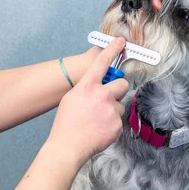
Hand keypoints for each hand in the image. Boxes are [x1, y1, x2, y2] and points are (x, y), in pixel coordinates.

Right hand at [48, 38, 128, 167]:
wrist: (68, 147)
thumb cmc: (66, 124)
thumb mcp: (71, 98)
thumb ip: (87, 88)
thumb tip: (98, 85)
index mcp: (87, 86)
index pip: (102, 62)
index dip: (112, 49)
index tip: (120, 42)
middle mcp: (102, 95)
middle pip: (122, 83)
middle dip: (117, 89)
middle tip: (107, 98)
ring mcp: (111, 111)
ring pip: (120, 104)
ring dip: (112, 110)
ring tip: (97, 120)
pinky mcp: (117, 125)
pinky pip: (118, 120)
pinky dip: (111, 125)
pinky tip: (99, 130)